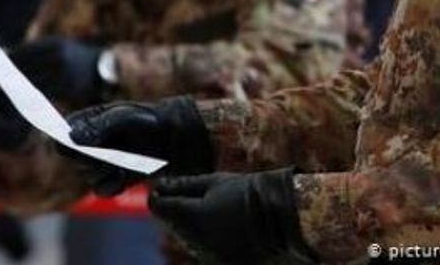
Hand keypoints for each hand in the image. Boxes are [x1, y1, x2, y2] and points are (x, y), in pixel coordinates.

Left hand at [8, 37, 103, 103]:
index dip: (9, 61)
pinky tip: (22, 101)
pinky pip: (45, 94)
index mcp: (54, 44)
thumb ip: (35, 52)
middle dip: (10, 77)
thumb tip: (7, 59)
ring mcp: (65, 73)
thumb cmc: (70, 55)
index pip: (25, 52)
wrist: (98, 66)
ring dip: (18, 90)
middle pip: (28, 69)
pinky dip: (32, 98)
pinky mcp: (68, 88)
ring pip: (34, 84)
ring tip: (5, 95)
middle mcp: (59, 57)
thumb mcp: (56, 46)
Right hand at [66, 96, 212, 195]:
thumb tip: (72, 138)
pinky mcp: (112, 179)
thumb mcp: (124, 118)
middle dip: (92, 159)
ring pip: (88, 176)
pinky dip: (113, 185)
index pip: (60, 136)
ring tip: (125, 161)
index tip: (76, 146)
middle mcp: (88, 144)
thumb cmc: (148, 120)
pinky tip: (126, 175)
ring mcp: (99, 163)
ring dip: (105, 171)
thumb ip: (98, 127)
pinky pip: (102, 189)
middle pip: (74, 161)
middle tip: (112, 151)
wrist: (174, 138)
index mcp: (85, 122)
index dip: (64, 143)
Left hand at [148, 169, 311, 264]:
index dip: (157, 197)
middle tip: (190, 199)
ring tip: (215, 213)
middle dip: (176, 213)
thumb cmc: (248, 193)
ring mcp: (209, 255)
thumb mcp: (215, 182)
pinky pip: (205, 251)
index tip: (159, 191)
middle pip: (173, 225)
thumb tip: (160, 185)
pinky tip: (223, 228)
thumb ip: (183, 186)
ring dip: (192, 228)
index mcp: (192, 216)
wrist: (282, 215)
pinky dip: (208, 241)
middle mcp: (197, 240)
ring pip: (188, 240)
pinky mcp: (222, 264)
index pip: (159, 207)